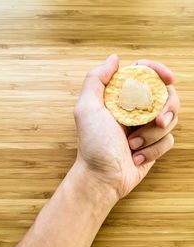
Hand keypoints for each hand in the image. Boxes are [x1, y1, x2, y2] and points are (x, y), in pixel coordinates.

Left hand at [74, 55, 178, 198]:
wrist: (102, 177)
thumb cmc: (93, 144)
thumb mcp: (87, 108)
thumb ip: (96, 80)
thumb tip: (115, 59)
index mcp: (121, 98)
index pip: (145, 75)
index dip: (159, 72)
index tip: (168, 78)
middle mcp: (135, 110)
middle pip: (166, 95)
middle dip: (166, 107)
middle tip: (157, 121)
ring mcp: (146, 127)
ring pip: (170, 119)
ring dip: (153, 135)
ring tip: (133, 145)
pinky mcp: (154, 145)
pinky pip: (169, 140)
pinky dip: (154, 150)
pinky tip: (136, 158)